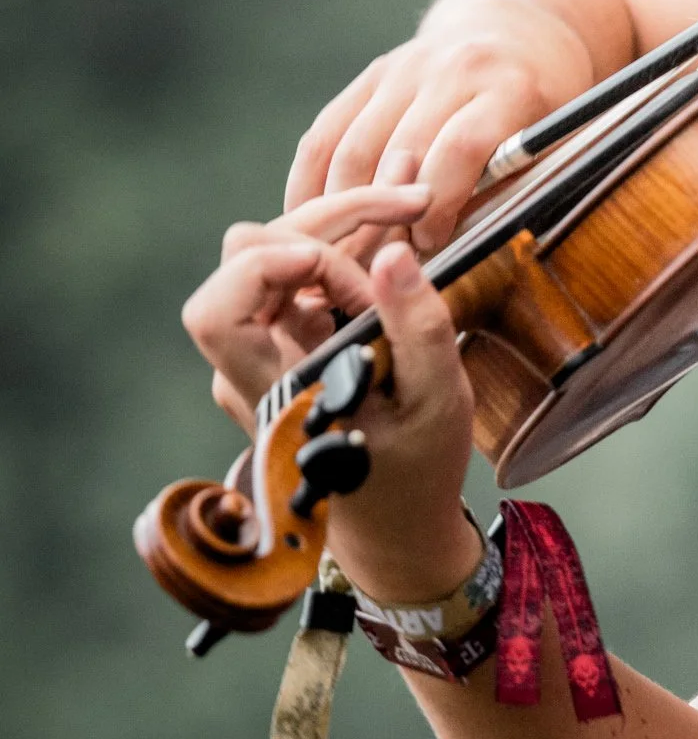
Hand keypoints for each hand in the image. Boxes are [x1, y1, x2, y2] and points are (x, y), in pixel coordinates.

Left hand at [182, 191, 480, 607]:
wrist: (395, 522)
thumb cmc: (417, 470)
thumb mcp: (439, 402)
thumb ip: (418, 328)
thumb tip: (392, 253)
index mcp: (272, 393)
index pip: (216, 312)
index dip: (266, 268)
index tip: (340, 269)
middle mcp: (247, 370)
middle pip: (243, 260)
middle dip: (319, 226)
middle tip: (398, 215)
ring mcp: (259, 355)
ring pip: (265, 259)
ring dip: (328, 237)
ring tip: (395, 235)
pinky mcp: (279, 345)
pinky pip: (288, 280)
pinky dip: (332, 259)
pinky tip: (380, 269)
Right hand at [286, 2, 593, 248]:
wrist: (516, 32)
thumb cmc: (544, 108)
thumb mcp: (554, 141)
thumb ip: (516, 187)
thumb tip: (466, 254)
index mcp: (510, 86)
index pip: (461, 146)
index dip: (440, 205)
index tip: (430, 245)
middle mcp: (452, 69)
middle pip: (398, 152)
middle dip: (383, 219)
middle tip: (376, 268)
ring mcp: (404, 68)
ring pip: (351, 147)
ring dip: (339, 209)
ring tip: (339, 256)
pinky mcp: (369, 75)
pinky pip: (324, 135)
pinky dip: (309, 183)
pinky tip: (308, 221)